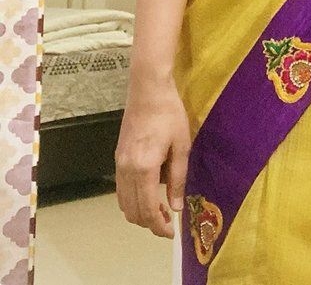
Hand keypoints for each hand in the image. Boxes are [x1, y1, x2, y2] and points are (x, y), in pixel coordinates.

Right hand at [115, 73, 190, 238]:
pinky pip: (120, 189)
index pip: (146, 209)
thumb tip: (175, 206)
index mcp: (144, 168)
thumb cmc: (169, 114)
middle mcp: (126, 170)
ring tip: (159, 210)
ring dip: (139, 212)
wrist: (148, 90)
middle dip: (149, 223)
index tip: (171, 232)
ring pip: (123, 202)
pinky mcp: (117, 157)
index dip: (158, 226)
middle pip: (132, 211)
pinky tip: (148, 194)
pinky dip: (132, 199)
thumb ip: (178, 178)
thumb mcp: (181, 145)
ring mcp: (119, 163)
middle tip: (167, 223)